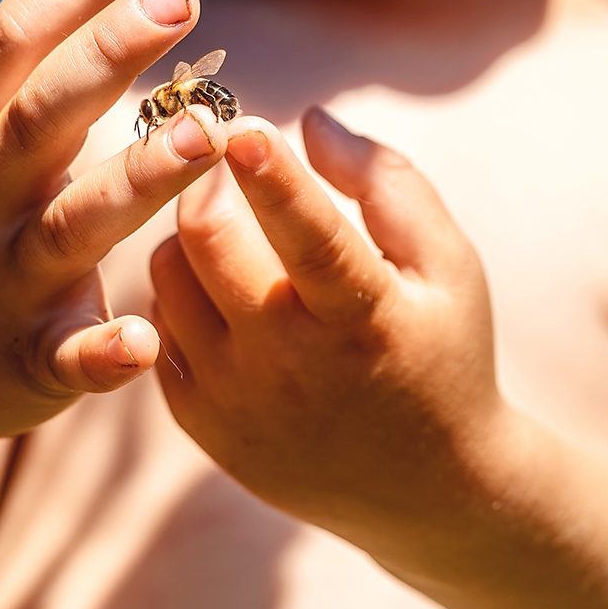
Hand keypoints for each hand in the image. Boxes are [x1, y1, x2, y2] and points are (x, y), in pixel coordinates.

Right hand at [0, 0, 227, 464]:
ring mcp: (2, 288)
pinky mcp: (26, 364)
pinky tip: (147, 337)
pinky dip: (103, 352)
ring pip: (74, 227)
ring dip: (136, 182)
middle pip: (41, 122)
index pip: (1, 53)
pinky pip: (67, 358)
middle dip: (108, 56)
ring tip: (204, 134)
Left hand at [151, 107, 505, 564]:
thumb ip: (389, 184)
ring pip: (167, 279)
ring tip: (230, 230)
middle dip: (208, 180)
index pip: (309, 236)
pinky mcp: (204, 426)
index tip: (242, 122)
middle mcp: (289, 365)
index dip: (273, 176)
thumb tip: (311, 120)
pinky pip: (157, 330)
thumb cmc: (444, 355)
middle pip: (208, 243)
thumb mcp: (449, 267)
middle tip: (223, 156)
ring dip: (189, 233)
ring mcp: (237, 402)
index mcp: (363, 319)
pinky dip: (178, 292)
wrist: (426, 487)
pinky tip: (221, 292)